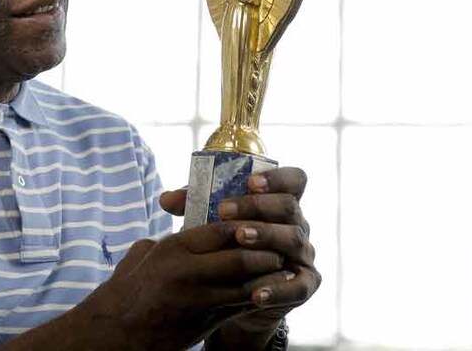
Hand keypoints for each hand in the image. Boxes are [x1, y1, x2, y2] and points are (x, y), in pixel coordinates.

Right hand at [73, 220, 285, 350]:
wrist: (115, 332)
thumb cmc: (127, 291)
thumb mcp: (144, 255)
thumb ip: (170, 239)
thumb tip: (187, 224)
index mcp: (173, 249)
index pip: (221, 228)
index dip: (246, 223)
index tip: (260, 220)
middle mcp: (186, 272)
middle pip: (239, 255)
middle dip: (264, 250)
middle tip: (279, 245)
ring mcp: (197, 300)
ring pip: (246, 283)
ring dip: (268, 275)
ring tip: (281, 267)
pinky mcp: (204, 324)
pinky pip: (240, 307)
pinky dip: (258, 297)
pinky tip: (269, 291)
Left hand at [160, 167, 320, 337]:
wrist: (234, 294)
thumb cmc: (225, 246)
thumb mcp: (211, 223)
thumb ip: (194, 207)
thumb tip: (166, 200)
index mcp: (280, 202)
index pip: (294, 180)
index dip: (277, 178)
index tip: (249, 181)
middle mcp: (297, 224)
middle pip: (289, 206)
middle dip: (257, 206)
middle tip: (224, 210)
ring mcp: (303, 254)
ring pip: (293, 239)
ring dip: (266, 236)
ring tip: (239, 239)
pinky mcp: (306, 284)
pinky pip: (298, 286)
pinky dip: (278, 288)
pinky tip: (256, 292)